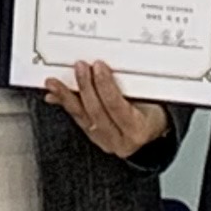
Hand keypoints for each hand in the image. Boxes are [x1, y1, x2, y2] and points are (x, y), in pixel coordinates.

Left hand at [45, 57, 166, 159]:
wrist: (155, 133)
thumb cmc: (155, 113)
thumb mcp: (152, 98)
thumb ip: (131, 85)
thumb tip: (105, 68)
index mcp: (139, 130)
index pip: (117, 107)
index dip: (106, 86)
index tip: (99, 67)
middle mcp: (121, 141)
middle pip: (97, 112)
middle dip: (86, 87)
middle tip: (80, 67)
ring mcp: (107, 143)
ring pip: (83, 119)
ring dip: (67, 98)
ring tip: (55, 83)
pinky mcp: (96, 140)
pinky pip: (78, 121)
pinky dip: (66, 106)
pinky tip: (55, 96)